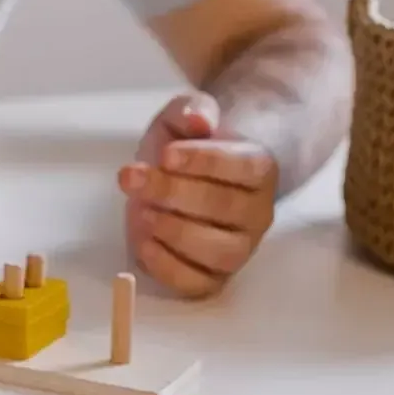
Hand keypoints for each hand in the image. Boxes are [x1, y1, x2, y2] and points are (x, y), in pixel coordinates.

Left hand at [118, 91, 277, 297]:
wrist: (188, 176)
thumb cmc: (189, 145)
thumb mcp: (186, 116)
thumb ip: (193, 111)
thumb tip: (199, 121)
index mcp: (260, 167)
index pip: (244, 167)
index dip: (203, 161)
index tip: (165, 154)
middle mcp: (258, 212)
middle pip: (226, 209)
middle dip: (173, 193)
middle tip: (133, 178)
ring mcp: (240, 248)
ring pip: (219, 252)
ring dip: (174, 232)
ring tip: (141, 211)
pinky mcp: (214, 276)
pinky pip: (198, 283)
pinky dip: (168, 267)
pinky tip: (143, 241)